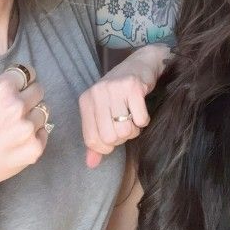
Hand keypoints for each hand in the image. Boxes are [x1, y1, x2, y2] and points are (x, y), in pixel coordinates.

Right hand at [0, 22, 48, 196]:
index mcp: (1, 90)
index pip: (25, 74)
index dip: (11, 84)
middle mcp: (17, 109)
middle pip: (38, 90)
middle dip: (24, 97)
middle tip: (1, 113)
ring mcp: (28, 131)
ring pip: (43, 110)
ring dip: (30, 116)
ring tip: (6, 128)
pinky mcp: (35, 150)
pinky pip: (45, 132)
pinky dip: (33, 136)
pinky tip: (12, 141)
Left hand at [79, 45, 167, 167]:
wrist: (141, 64)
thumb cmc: (120, 92)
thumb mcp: (103, 113)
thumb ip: (96, 138)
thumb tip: (91, 164)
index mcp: (86, 101)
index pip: (91, 139)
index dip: (106, 147)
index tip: (114, 140)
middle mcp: (97, 93)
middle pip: (110, 136)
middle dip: (123, 137)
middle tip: (127, 126)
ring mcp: (115, 89)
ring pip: (125, 129)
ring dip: (134, 129)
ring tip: (134, 118)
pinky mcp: (134, 87)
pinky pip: (140, 119)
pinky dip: (144, 120)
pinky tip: (142, 111)